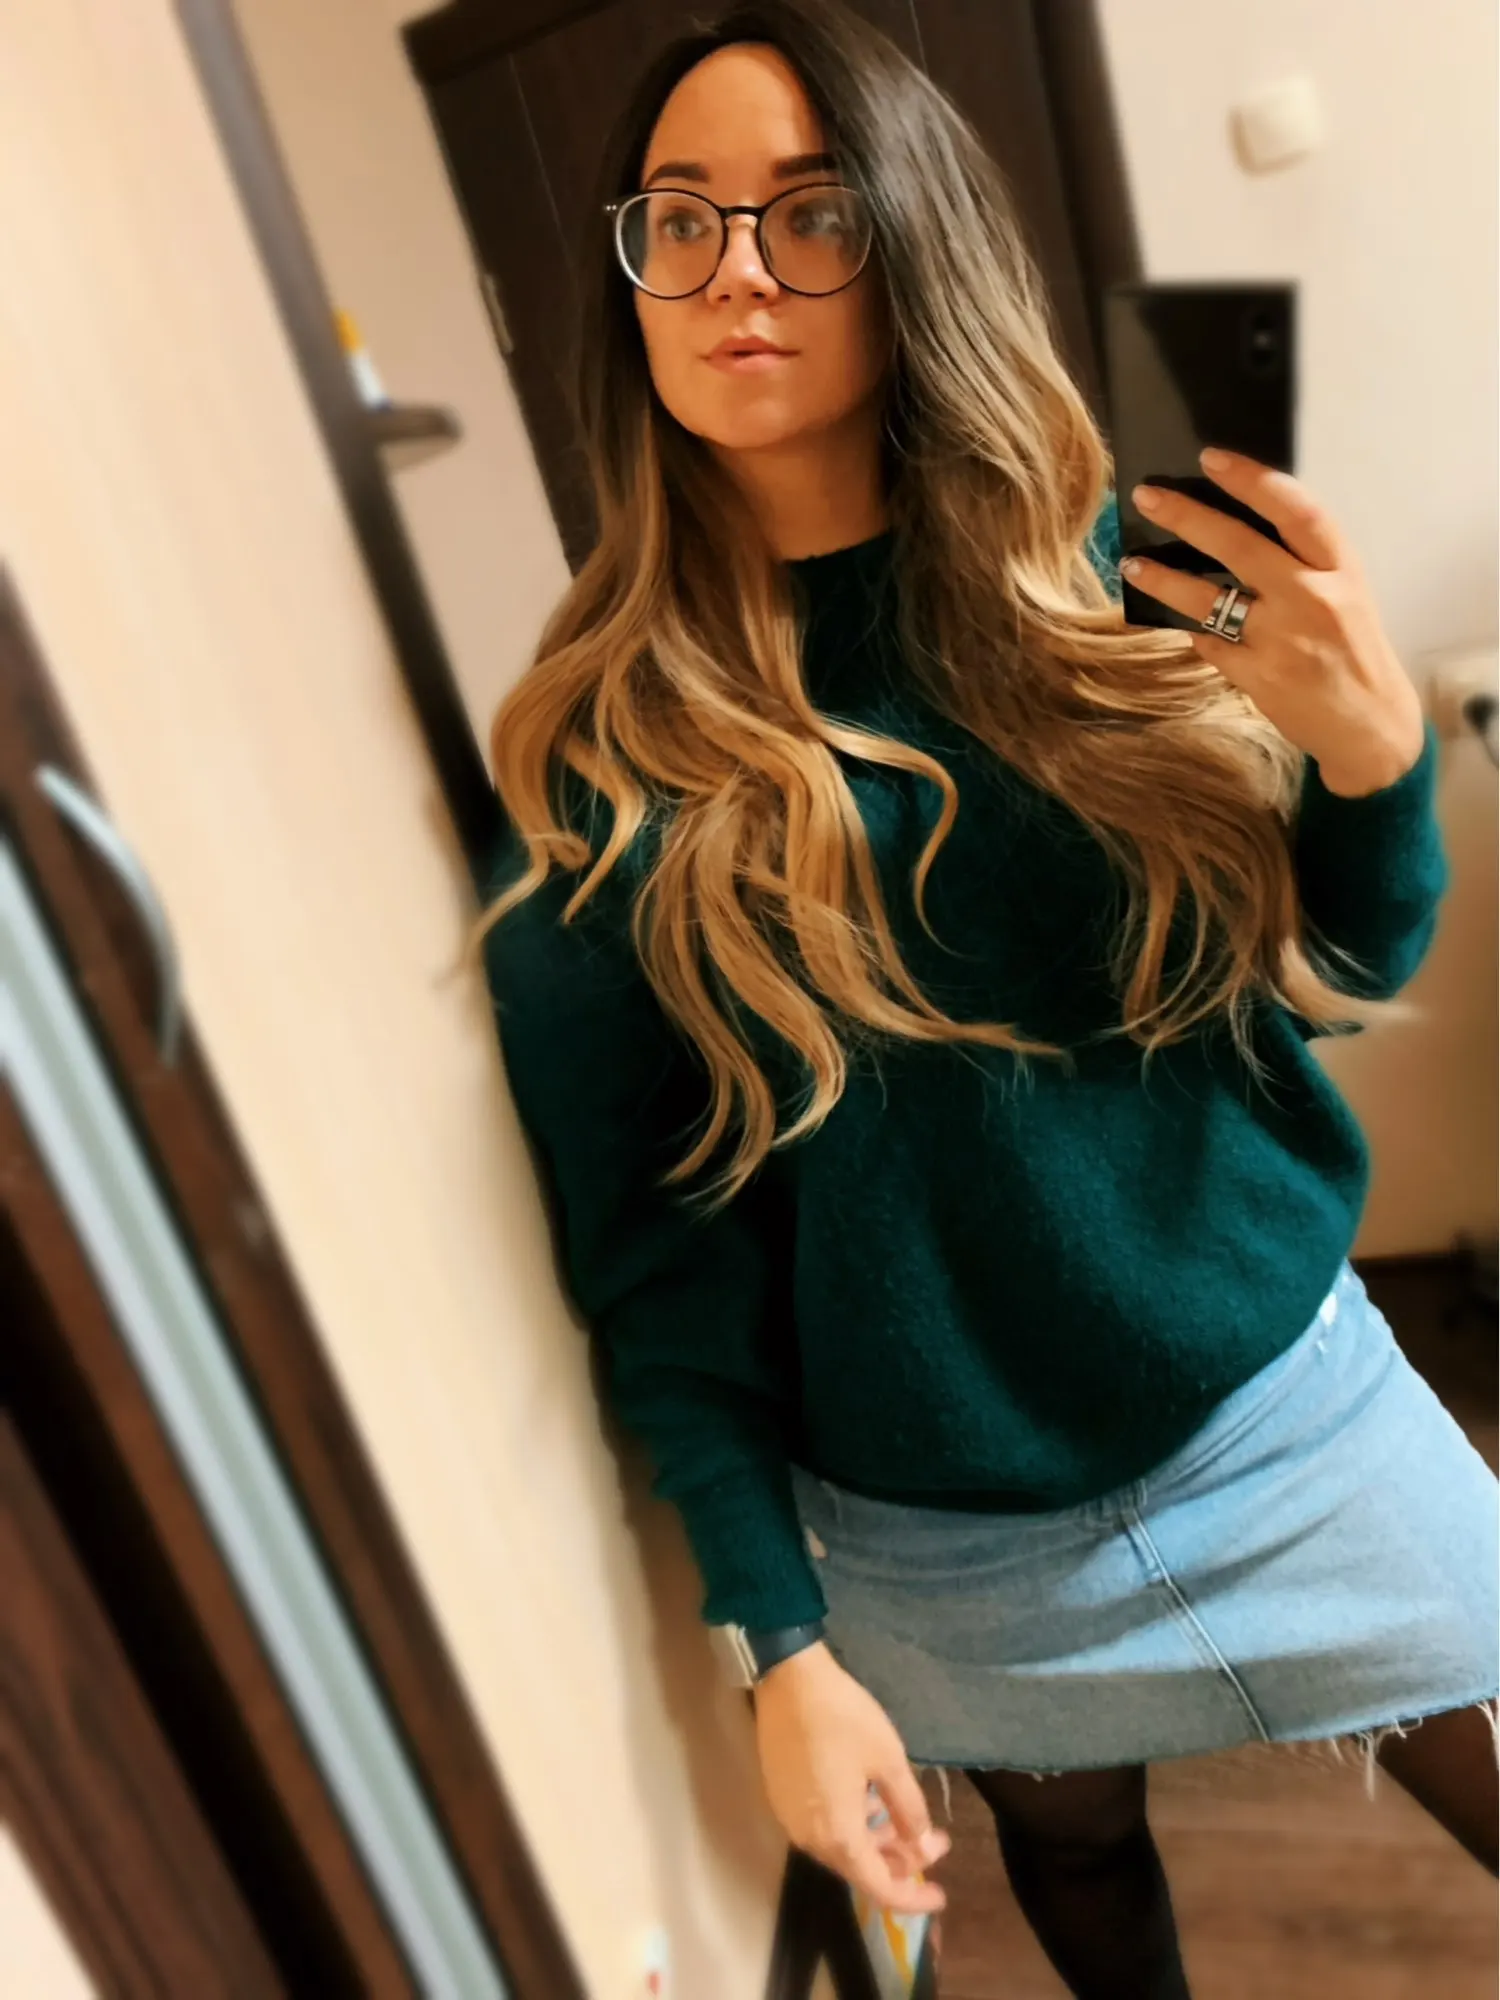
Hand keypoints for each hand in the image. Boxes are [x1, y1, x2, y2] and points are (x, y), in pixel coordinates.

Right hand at [752, 1641, 951, 1914]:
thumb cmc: (844, 1718)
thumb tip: (922, 1843)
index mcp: (838, 1835)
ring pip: (840, 1847)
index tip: (941, 1894)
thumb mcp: (889, 1760)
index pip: (880, 1887)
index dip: (913, 1896)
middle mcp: (810, 1837)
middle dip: (900, 1862)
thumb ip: (909, 1809)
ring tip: (906, 1820)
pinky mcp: (781, 1797)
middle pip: (859, 1868)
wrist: (788, 1679)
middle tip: (934, 1840)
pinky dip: (852, 1827)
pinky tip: (870, 1802)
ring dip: (876, 1842)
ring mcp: (791, 1818)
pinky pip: (823, 1827)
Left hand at [1120, 448, 1426, 796]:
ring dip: (1165, 579)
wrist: (1370, 724)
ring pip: (1210, 600)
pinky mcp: (1260, 679)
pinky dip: (1190, 629)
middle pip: (1241, 546)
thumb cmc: (1351, 648)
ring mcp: (1284, 641)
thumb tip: (1233, 523)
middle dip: (1188, 516)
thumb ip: (1300, 560)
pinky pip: (1210, 644)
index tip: (1211, 459)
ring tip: (1133, 565)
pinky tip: (1172, 617)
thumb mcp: (1343, 592)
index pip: (1296, 510)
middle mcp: (1313, 599)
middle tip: (1147, 495)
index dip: (1252, 480)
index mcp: (1339, 569)